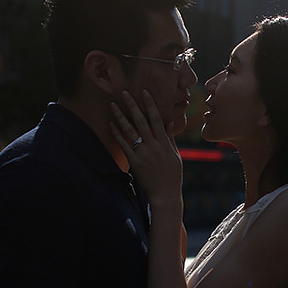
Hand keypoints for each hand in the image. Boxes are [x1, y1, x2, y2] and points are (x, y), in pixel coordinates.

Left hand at [111, 90, 182, 204]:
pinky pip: (124, 145)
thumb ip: (169, 138)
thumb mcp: (175, 156)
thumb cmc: (172, 176)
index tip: (144, 92)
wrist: (165, 195)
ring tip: (113, 105)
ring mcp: (143, 154)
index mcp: (164, 143)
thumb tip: (168, 122)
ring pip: (130, 131)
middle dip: (133, 105)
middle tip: (125, 93)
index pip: (156, 119)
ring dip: (121, 117)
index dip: (150, 104)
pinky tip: (112, 124)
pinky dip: (118, 134)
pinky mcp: (135, 162)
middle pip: (141, 121)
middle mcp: (153, 146)